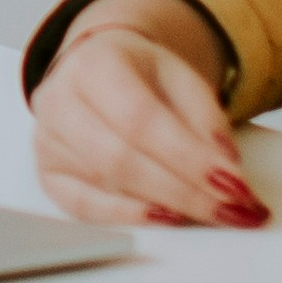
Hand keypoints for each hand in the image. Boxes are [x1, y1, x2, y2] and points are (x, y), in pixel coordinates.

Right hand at [29, 0, 265, 228]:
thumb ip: (206, 118)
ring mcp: (48, 141)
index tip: (234, 184)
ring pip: (106, 185)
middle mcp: (60, 101)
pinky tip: (166, 218)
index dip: (188, 157)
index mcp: (94, 64)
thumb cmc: (138, 74)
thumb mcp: (181, 77)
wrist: (100, 69)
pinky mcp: (48, 174)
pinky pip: (84, 208)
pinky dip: (130, 218)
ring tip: (213, 213)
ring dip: (168, 205)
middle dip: (185, 191)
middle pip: (121, 159)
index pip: (140, 119)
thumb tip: (225, 167)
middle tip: (233, 208)